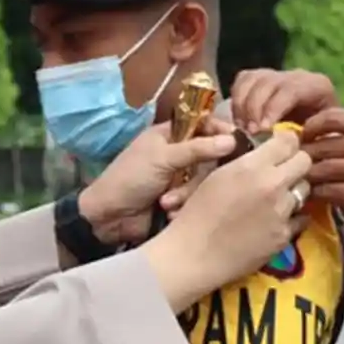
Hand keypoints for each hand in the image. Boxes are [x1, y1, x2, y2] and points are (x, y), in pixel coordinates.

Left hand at [78, 119, 236, 244]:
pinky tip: (168, 211)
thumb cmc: (129, 179)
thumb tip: (232, 139)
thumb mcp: (162, 158)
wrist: (109, 219)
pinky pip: (198, 199)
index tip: (234, 140)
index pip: (203, 124)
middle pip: (210, 156)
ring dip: (186, 193)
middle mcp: (177, 154)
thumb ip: (197, 148)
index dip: (219, 130)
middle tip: (190, 179)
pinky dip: (183, 206)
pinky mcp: (181, 200)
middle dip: (199, 172)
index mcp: (169, 134)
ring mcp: (180, 178)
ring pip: (204, 180)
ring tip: (166, 202)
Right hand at [142, 130, 312, 308]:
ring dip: (292, 190)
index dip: (286, 142)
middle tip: (283, 171)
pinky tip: (275, 220)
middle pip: (305, 162)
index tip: (280, 148)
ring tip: (276, 198)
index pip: (289, 141)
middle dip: (296, 163)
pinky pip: (300, 218)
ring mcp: (282, 212)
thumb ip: (245, 162)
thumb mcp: (216, 176)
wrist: (193, 254)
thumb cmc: (196, 213)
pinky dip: (291, 217)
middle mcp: (272, 185)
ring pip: (304, 190)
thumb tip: (263, 153)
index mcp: (252, 166)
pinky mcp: (284, 236)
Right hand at [231, 68, 338, 133]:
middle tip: (249, 133)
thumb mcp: (320, 141)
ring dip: (241, 106)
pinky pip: (241, 82)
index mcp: (316, 86)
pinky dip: (236, 102)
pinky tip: (239, 123)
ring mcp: (275, 75)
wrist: (315, 136)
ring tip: (242, 130)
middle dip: (254, 108)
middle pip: (266, 82)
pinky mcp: (258, 79)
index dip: (273, 108)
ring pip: (250, 79)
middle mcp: (295, 76)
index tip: (263, 130)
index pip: (290, 90)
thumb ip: (306, 139)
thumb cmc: (319, 142)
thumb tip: (284, 142)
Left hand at [301, 108, 343, 243]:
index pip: (335, 117)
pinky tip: (314, 194)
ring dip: (309, 175)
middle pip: (325, 143)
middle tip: (295, 162)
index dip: (312, 125)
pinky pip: (328, 190)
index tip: (304, 136)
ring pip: (323, 168)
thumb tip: (319, 132)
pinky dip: (317, 193)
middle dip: (306, 154)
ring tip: (302, 178)